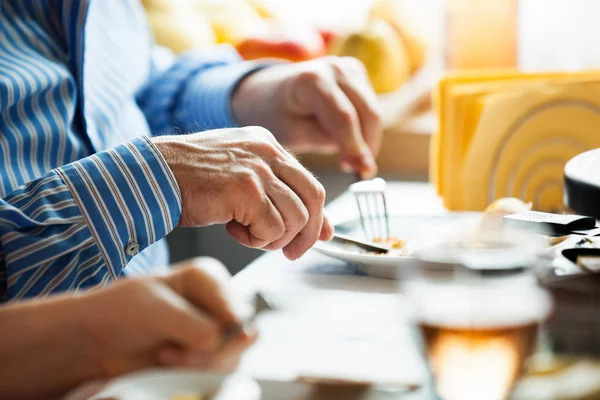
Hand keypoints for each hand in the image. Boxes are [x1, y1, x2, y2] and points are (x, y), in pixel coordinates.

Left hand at [80, 258, 255, 377]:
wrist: (96, 342)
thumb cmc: (121, 312)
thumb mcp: (158, 311)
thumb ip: (197, 325)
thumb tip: (229, 339)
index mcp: (208, 279)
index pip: (236, 307)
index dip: (220, 327)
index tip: (192, 336)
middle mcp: (216, 303)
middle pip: (240, 334)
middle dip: (209, 351)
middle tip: (172, 353)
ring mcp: (215, 332)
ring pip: (232, 357)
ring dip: (198, 365)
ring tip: (166, 356)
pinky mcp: (207, 357)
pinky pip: (219, 372)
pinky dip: (195, 374)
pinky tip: (171, 364)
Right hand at [152, 128, 333, 260]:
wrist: (151, 176)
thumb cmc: (188, 180)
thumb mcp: (240, 179)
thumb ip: (277, 194)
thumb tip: (319, 229)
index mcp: (266, 144)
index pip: (309, 183)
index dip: (316, 215)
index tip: (315, 236)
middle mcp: (266, 152)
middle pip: (313, 198)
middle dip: (306, 233)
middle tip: (290, 252)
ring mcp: (257, 169)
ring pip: (295, 217)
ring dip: (275, 237)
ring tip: (248, 234)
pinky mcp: (246, 190)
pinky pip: (272, 228)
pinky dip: (257, 240)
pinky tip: (234, 231)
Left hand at [232, 56, 383, 178]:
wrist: (270, 92)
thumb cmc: (278, 116)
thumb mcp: (293, 134)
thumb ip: (325, 142)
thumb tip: (361, 158)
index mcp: (311, 81)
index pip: (344, 118)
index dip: (356, 146)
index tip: (364, 171)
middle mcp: (335, 68)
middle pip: (367, 113)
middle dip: (366, 146)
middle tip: (359, 172)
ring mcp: (349, 67)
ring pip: (373, 111)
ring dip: (367, 139)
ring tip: (348, 160)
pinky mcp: (357, 73)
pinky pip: (370, 107)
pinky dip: (365, 129)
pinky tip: (348, 143)